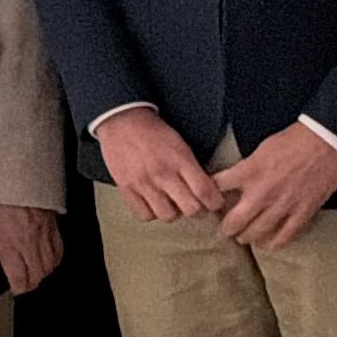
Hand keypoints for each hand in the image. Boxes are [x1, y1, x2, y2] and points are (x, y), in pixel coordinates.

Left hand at [0, 201, 60, 292]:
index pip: (20, 279)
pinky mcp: (53, 223)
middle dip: (29, 283)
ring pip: (50, 265)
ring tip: (32, 271)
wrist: (18, 168)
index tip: (10, 287)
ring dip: (42, 271)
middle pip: (38, 276)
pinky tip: (44, 254)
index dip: (16, 288)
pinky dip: (53, 255)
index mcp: (8, 243)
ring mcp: (43, 233)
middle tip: (20, 281)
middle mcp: (29, 242)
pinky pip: (59, 248)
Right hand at [93, 110, 223, 222]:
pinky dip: (152, 213)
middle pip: (190, 209)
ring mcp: (143, 183)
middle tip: (197, 206)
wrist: (121, 121)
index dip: (215, 203)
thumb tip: (207, 190)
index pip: (205, 191)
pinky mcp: (126, 189)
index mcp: (179, 159)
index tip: (215, 203)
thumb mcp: (180, 143)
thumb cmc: (153, 131)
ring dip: (174, 213)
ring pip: (168, 216)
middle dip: (198, 211)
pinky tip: (153, 203)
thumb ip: (193, 167)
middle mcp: (162, 173)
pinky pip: (145, 215)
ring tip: (172, 204)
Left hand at [212, 121, 336, 250]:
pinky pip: (285, 235)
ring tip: (244, 237)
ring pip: (257, 232)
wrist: (326, 142)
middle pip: (234, 221)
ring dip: (247, 237)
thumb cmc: (293, 140)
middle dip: (227, 228)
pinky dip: (274, 243)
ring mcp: (283, 205)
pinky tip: (268, 245)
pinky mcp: (302, 212)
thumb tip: (235, 180)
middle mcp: (262, 192)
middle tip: (225, 230)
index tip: (209, 203)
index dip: (210, 197)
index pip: (218, 188)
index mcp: (249, 172)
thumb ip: (247, 167)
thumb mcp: (261, 149)